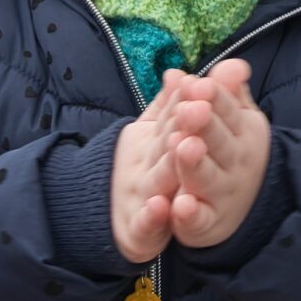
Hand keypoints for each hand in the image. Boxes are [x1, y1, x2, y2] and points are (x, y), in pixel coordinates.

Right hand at [110, 82, 185, 264]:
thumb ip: (167, 104)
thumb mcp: (151, 133)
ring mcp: (139, 196)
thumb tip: (180, 70)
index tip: (201, 80)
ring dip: (170, 166)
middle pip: (166, 144)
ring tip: (185, 148)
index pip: (172, 117)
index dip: (185, 99)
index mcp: (154, 140)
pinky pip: (144, 224)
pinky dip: (150, 217)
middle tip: (199, 107)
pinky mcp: (136, 230)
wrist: (98, 214)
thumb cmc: (140, 168)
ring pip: (158, 180)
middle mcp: (146, 164)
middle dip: (182, 125)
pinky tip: (159, 209)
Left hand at [166, 59, 271, 249]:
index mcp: (242, 132)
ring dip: (195, 164)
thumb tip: (232, 64)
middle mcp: (235, 161)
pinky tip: (179, 206)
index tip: (198, 84)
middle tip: (191, 110)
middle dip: (204, 126)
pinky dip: (190, 215)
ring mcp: (222, 192)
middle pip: (218, 142)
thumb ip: (229, 92)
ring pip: (207, 178)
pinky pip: (199, 218)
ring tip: (183, 147)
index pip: (228, 111)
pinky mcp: (207, 222)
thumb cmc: (232, 151)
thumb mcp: (237, 119)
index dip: (214, 98)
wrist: (247, 206)